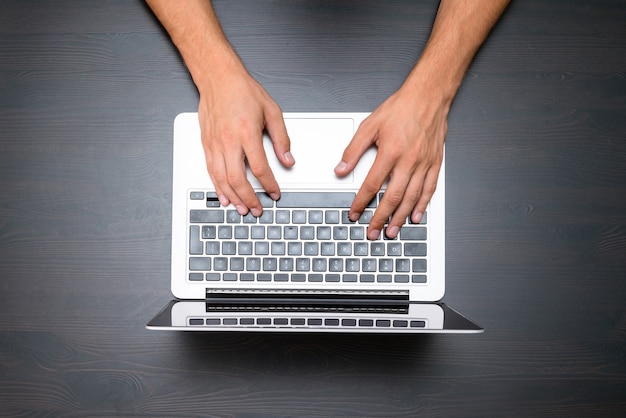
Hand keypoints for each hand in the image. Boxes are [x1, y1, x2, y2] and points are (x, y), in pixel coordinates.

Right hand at [197, 70, 294, 215]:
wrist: (217, 78)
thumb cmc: (243, 91)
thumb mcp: (272, 111)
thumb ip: (282, 138)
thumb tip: (288, 160)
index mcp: (247, 132)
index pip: (259, 167)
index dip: (268, 184)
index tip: (275, 193)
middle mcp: (228, 140)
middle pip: (237, 178)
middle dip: (249, 198)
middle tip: (257, 210)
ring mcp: (214, 143)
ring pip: (221, 178)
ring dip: (233, 197)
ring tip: (242, 209)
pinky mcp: (206, 144)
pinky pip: (211, 171)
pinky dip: (218, 187)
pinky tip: (225, 196)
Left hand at [335, 83, 446, 239]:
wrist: (429, 96)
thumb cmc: (401, 108)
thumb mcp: (370, 125)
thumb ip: (353, 150)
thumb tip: (341, 169)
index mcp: (390, 152)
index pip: (371, 184)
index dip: (361, 202)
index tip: (354, 213)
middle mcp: (408, 160)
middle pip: (392, 197)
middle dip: (380, 218)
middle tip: (373, 232)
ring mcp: (424, 164)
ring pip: (411, 198)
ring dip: (400, 218)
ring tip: (392, 231)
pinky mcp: (435, 163)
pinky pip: (429, 189)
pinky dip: (422, 205)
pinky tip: (416, 216)